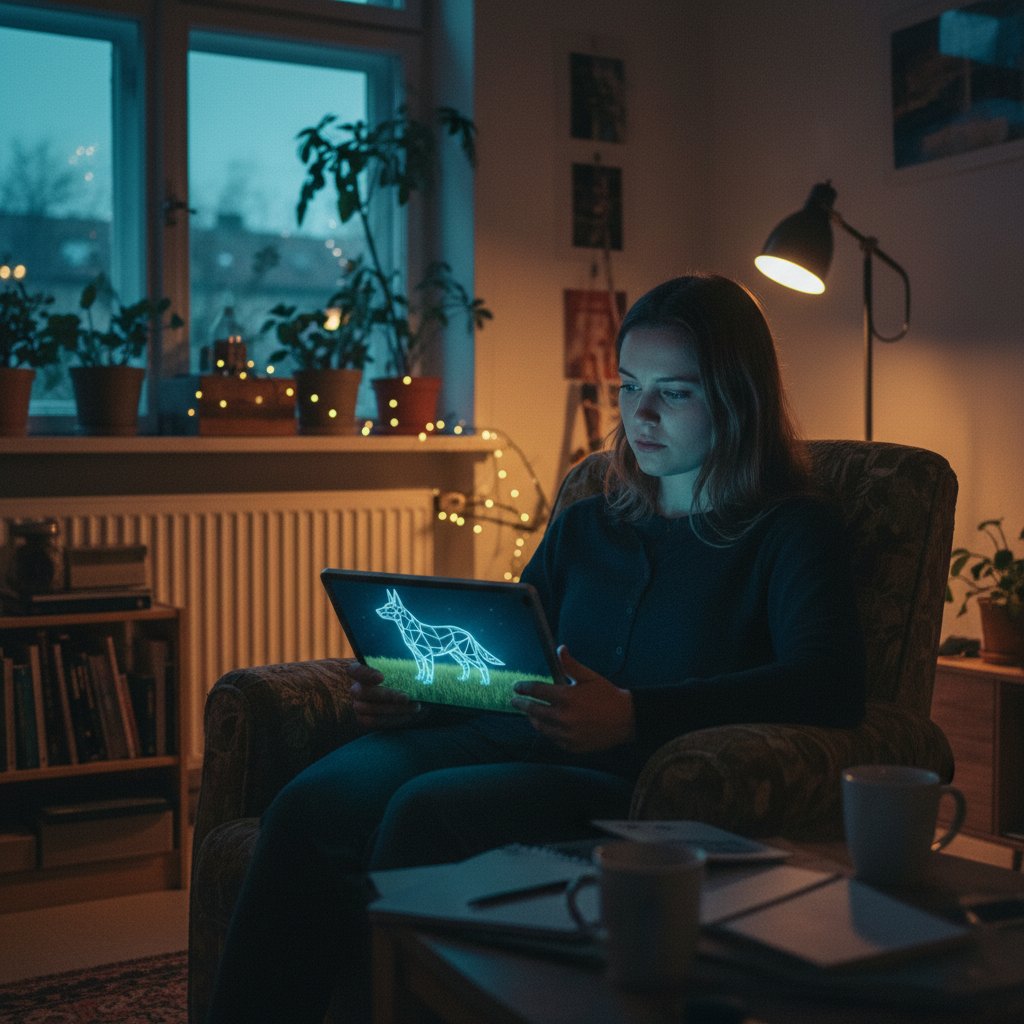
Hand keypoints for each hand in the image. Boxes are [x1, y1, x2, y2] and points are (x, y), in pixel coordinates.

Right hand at [348, 662, 423, 730]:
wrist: (413, 698)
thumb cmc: (409, 679)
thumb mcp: (407, 670)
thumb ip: (403, 666)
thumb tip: (413, 666)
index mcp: (363, 671)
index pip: (355, 670)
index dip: (365, 674)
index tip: (381, 677)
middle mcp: (357, 688)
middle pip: (362, 692)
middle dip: (386, 695)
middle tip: (407, 697)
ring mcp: (358, 705)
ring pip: (369, 709)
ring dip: (394, 709)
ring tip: (414, 707)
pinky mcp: (364, 719)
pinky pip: (373, 721)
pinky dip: (392, 719)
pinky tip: (408, 715)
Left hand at [511, 646, 635, 752]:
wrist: (626, 719)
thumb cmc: (607, 695)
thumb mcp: (589, 677)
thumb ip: (570, 665)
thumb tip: (559, 649)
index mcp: (566, 698)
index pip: (537, 691)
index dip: (524, 687)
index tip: (516, 687)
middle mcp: (563, 717)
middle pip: (534, 710)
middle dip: (522, 704)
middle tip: (514, 701)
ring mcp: (567, 734)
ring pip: (541, 727)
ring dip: (532, 719)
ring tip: (529, 714)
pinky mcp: (572, 746)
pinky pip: (553, 739)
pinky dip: (547, 732)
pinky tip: (546, 726)